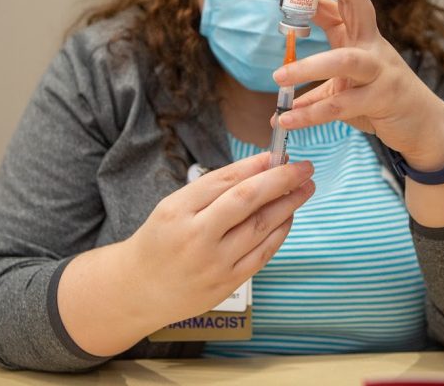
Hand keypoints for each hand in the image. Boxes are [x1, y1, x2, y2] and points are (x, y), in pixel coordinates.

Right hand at [124, 152, 313, 326]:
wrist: (139, 290)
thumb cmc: (160, 241)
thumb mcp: (173, 207)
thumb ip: (212, 192)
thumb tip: (259, 170)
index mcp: (178, 210)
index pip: (225, 180)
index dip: (256, 165)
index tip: (278, 154)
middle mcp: (196, 236)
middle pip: (247, 200)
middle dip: (281, 180)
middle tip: (304, 167)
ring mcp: (214, 263)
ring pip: (261, 227)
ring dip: (288, 205)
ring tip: (304, 189)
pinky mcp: (227, 283)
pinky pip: (262, 253)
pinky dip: (280, 232)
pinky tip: (289, 217)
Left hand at [272, 0, 443, 171]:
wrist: (423, 125)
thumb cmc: (382, 97)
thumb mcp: (348, 79)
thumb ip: (319, 76)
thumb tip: (283, 84)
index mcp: (362, 34)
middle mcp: (372, 44)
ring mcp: (381, 70)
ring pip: (344, 60)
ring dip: (308, 67)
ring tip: (278, 78)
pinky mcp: (383, 98)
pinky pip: (342, 104)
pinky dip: (311, 114)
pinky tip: (286, 120)